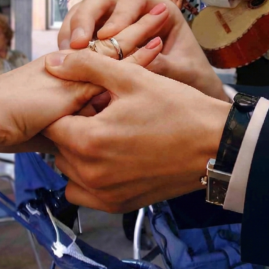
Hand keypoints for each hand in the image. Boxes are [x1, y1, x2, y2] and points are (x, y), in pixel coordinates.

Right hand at [0, 2, 172, 151]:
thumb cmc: (4, 126)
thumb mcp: (40, 129)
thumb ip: (62, 129)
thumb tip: (73, 145)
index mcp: (60, 76)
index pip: (95, 57)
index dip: (117, 46)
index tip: (137, 35)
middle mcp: (69, 68)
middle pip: (107, 45)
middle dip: (133, 30)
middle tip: (157, 13)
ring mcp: (74, 73)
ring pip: (113, 48)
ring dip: (140, 34)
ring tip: (163, 17)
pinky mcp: (78, 82)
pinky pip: (113, 67)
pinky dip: (137, 58)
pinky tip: (157, 47)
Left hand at [43, 49, 229, 212]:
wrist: (216, 145)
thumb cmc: (178, 109)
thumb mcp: (132, 77)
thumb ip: (87, 67)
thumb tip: (53, 63)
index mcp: (88, 140)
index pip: (51, 123)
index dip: (68, 107)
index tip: (90, 100)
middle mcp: (91, 173)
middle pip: (58, 147)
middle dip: (73, 129)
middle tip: (103, 115)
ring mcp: (104, 193)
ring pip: (69, 170)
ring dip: (79, 153)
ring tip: (109, 135)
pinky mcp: (118, 205)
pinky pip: (84, 193)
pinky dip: (88, 178)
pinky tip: (112, 158)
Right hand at [58, 0, 227, 101]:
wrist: (186, 95)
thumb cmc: (191, 78)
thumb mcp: (184, 72)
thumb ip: (166, 65)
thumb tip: (144, 63)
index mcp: (157, 9)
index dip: (119, 14)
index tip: (109, 36)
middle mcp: (130, 13)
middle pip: (100, 0)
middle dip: (86, 18)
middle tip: (79, 44)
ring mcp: (109, 26)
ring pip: (82, 14)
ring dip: (71, 31)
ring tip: (68, 54)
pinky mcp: (95, 43)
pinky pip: (75, 36)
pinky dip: (68, 47)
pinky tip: (67, 64)